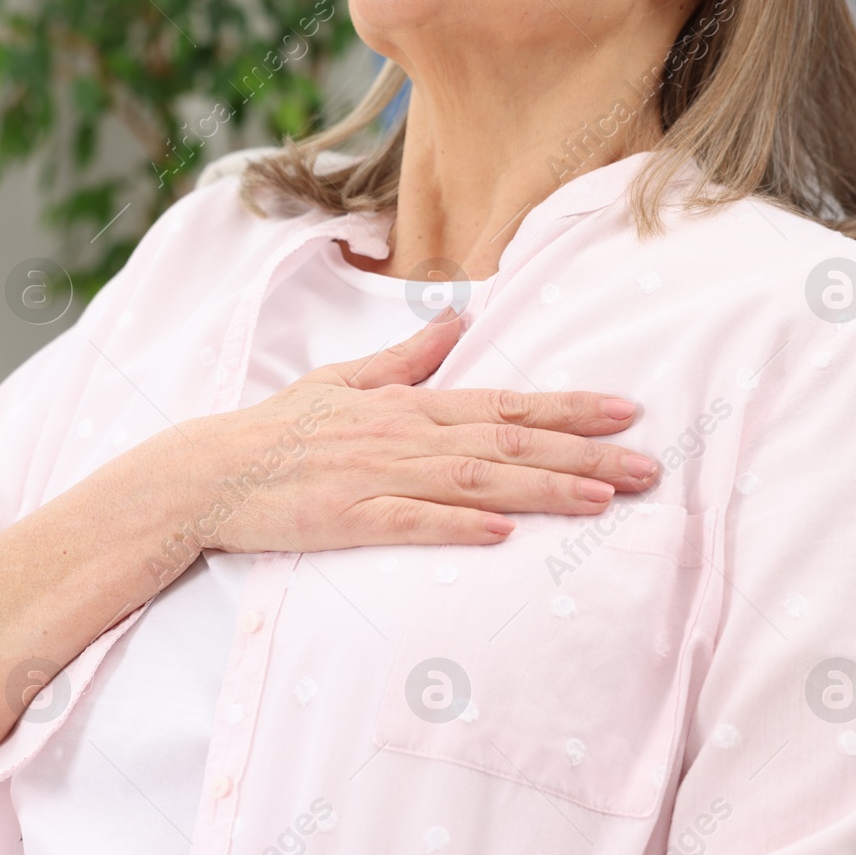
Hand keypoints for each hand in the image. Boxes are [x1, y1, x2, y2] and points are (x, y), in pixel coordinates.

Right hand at [157, 314, 659, 553]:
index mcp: (406, 406)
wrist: (207, 473)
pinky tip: (502, 535)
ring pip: (473, 483)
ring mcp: (374, 478)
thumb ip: (405, 357)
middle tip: (648, 469)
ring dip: (541, 491)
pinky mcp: (345, 519)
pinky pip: (408, 523)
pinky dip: (456, 527)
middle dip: (582, 454)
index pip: (502, 405)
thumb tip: (458, 319)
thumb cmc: (277, 431)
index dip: (567, 410)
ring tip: (601, 499)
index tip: (627, 412)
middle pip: (505, 444)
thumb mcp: (341, 382)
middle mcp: (401, 436)